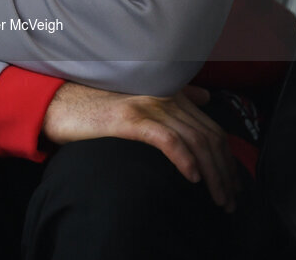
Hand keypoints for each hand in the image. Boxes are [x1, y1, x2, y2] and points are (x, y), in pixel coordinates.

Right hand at [41, 82, 239, 211]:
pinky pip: (167, 139)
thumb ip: (176, 96)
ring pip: (194, 140)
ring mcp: (147, 106)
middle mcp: (164, 96)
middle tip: (230, 202)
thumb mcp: (142, 101)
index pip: (211, 128)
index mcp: (170, 93)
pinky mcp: (130, 119)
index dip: (227, 159)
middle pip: (208, 136)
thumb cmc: (101, 109)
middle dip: (225, 172)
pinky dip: (184, 159)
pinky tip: (192, 178)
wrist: (62, 106)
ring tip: (218, 199)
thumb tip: (205, 98)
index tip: (233, 186)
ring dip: (212, 174)